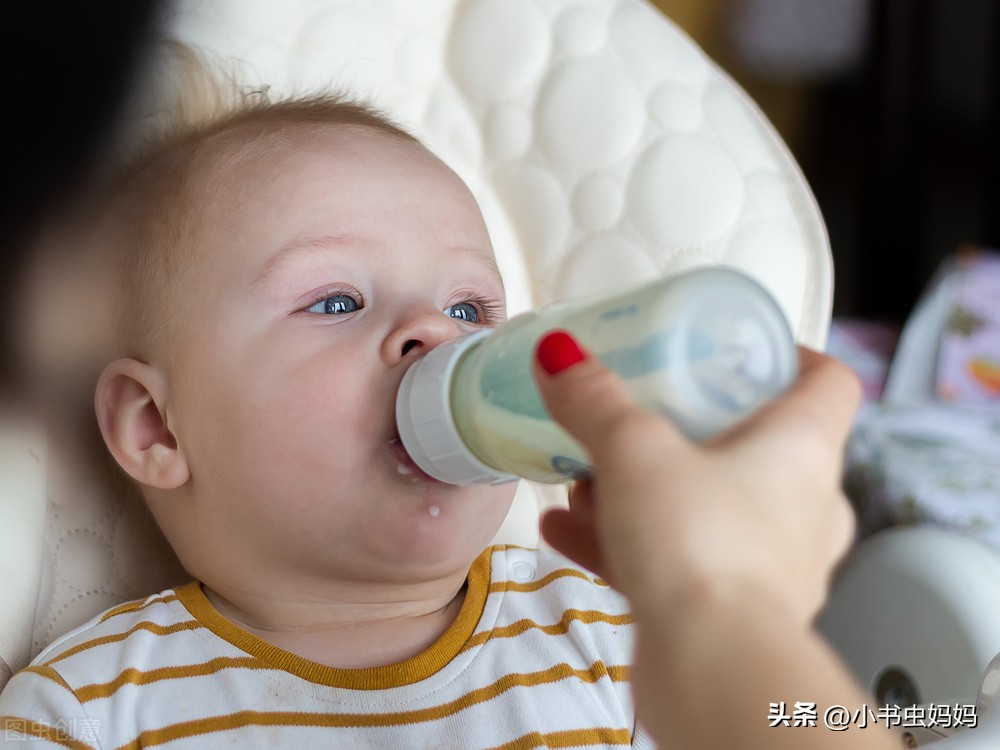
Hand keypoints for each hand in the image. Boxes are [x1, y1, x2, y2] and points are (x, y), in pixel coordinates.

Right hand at [532, 330, 861, 625]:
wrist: (711, 670)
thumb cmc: (701, 549)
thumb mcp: (635, 451)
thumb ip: (595, 400)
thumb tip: (561, 356)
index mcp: (802, 449)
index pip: (825, 382)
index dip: (787, 356)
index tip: (736, 350)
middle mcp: (802, 507)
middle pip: (755, 445)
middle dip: (687, 431)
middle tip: (643, 419)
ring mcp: (773, 563)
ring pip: (709, 508)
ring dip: (647, 492)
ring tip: (584, 481)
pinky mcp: (733, 610)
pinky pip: (679, 560)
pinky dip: (627, 543)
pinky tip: (566, 531)